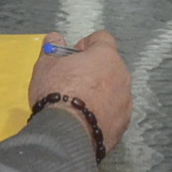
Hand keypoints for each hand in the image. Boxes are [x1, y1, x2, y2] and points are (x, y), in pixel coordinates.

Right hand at [26, 29, 133, 154]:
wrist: (67, 133)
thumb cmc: (57, 92)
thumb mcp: (46, 66)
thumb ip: (52, 48)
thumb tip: (55, 37)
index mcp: (106, 56)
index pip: (103, 38)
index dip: (86, 44)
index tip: (73, 56)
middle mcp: (122, 75)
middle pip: (109, 65)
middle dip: (94, 69)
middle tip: (73, 80)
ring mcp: (126, 101)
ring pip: (114, 89)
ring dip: (100, 92)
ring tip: (79, 104)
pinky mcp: (124, 123)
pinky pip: (114, 111)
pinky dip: (103, 112)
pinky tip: (86, 120)